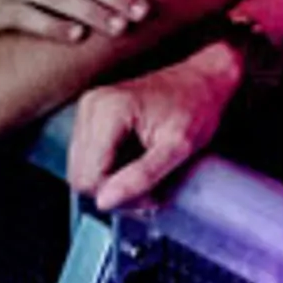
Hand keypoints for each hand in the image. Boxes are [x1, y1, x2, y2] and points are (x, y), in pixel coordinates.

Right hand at [66, 39, 245, 208]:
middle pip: (80, 175)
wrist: (201, 80)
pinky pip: (87, 158)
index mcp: (109, 111)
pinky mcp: (91, 115)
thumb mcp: (177, 148)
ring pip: (81, 170)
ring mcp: (88, 109)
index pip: (89, 176)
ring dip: (111, 181)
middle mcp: (91, 106)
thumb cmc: (195, 107)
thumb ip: (141, 176)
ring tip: (144, 174)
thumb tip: (105, 202)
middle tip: (150, 191)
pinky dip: (109, 169)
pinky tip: (134, 163)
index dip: (117, 194)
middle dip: (113, 190)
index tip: (150, 195)